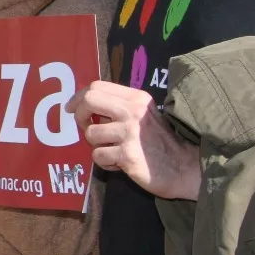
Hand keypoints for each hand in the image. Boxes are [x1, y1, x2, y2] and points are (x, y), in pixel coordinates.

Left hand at [69, 81, 201, 200]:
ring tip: (113, 150)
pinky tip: (119, 163)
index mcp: (137, 98)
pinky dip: (105, 163)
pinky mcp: (127, 154)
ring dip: (97, 145)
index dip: (79, 97)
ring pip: (91, 134)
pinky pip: (98, 156)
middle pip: (89, 101)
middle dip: (80, 116)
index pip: (97, 86)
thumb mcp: (145, 115)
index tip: (72, 108)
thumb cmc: (161, 142)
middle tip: (85, 127)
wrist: (183, 168)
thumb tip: (85, 105)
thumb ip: (121, 107)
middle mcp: (133, 111)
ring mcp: (130, 133)